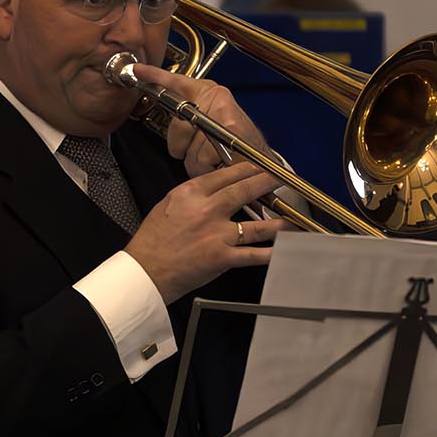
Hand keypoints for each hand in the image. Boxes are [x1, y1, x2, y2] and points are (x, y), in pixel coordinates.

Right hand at [125, 161, 287, 302]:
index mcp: (191, 193)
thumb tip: (215, 189)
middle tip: (280, 178)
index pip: (226, 175)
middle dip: (266, 182)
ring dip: (276, 221)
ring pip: (255, 224)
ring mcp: (216, 234)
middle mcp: (206, 210)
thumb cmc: (153, 240)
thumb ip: (193, 195)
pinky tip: (283, 250)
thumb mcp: (169, 204)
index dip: (247, 169)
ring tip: (290, 217)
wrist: (145, 270)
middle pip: (244, 191)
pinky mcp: (222, 257)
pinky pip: (252, 254)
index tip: (259, 166)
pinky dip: (270, 253)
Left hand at [128, 61, 271, 178]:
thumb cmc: (235, 146)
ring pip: (189, 146)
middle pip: (178, 126)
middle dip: (183, 147)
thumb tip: (171, 123)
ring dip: (196, 162)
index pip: (177, 82)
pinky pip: (201, 157)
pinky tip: (221, 164)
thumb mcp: (208, 126)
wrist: (262, 162)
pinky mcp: (230, 131)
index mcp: (208, 92)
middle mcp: (216, 97)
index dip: (155, 76)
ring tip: (213, 160)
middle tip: (200, 150)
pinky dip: (207, 168)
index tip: (137, 70)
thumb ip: (187, 121)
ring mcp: (223, 114)